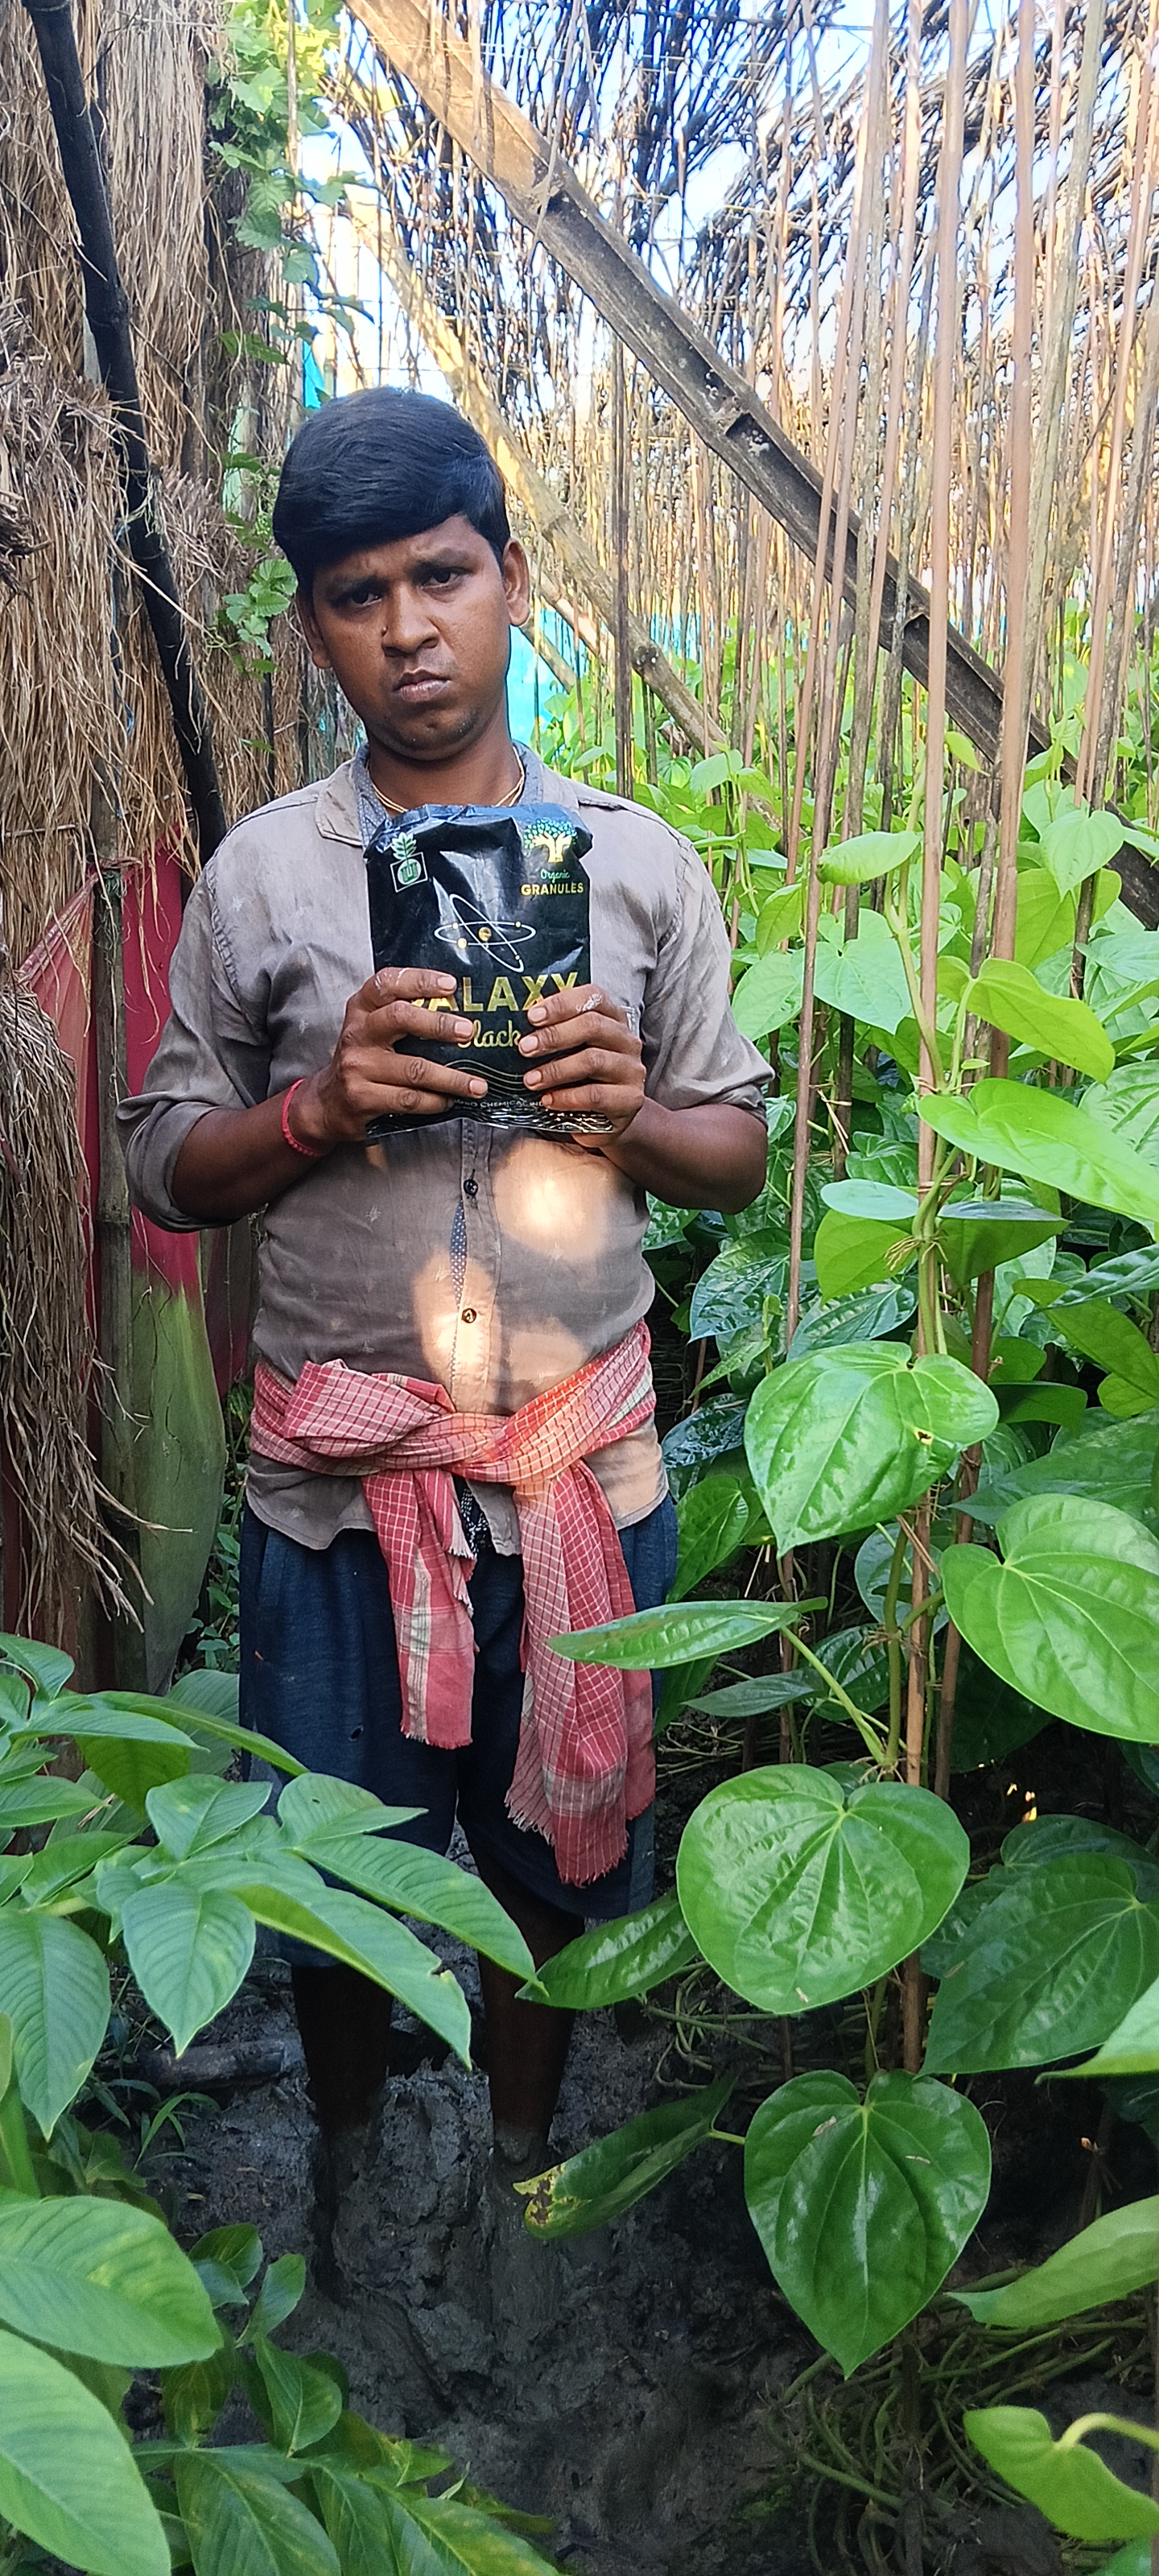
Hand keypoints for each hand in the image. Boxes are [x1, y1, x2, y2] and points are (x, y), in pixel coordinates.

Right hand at [292, 967, 486, 1143]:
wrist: (327, 1103)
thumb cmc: (363, 1060)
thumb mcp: (372, 1029)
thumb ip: (403, 1016)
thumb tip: (459, 1012)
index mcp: (361, 1009)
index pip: (388, 983)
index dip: (420, 980)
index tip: (450, 985)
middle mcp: (357, 1033)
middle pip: (400, 1018)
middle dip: (439, 1023)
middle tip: (468, 1031)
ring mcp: (358, 1066)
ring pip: (414, 1068)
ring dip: (452, 1078)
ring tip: (477, 1085)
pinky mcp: (362, 1098)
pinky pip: (409, 1099)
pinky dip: (435, 1101)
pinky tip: (449, 1101)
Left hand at [517, 984, 645, 1138]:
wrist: (607, 1119)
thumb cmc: (582, 1079)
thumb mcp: (570, 1051)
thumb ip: (555, 1033)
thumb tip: (515, 1024)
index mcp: (613, 1019)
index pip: (593, 997)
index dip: (562, 1003)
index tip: (532, 1016)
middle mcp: (627, 1040)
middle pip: (593, 1026)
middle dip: (554, 1036)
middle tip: (524, 1048)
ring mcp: (631, 1070)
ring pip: (593, 1060)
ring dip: (556, 1070)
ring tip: (530, 1080)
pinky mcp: (631, 1100)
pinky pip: (596, 1095)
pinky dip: (567, 1097)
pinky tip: (547, 1100)